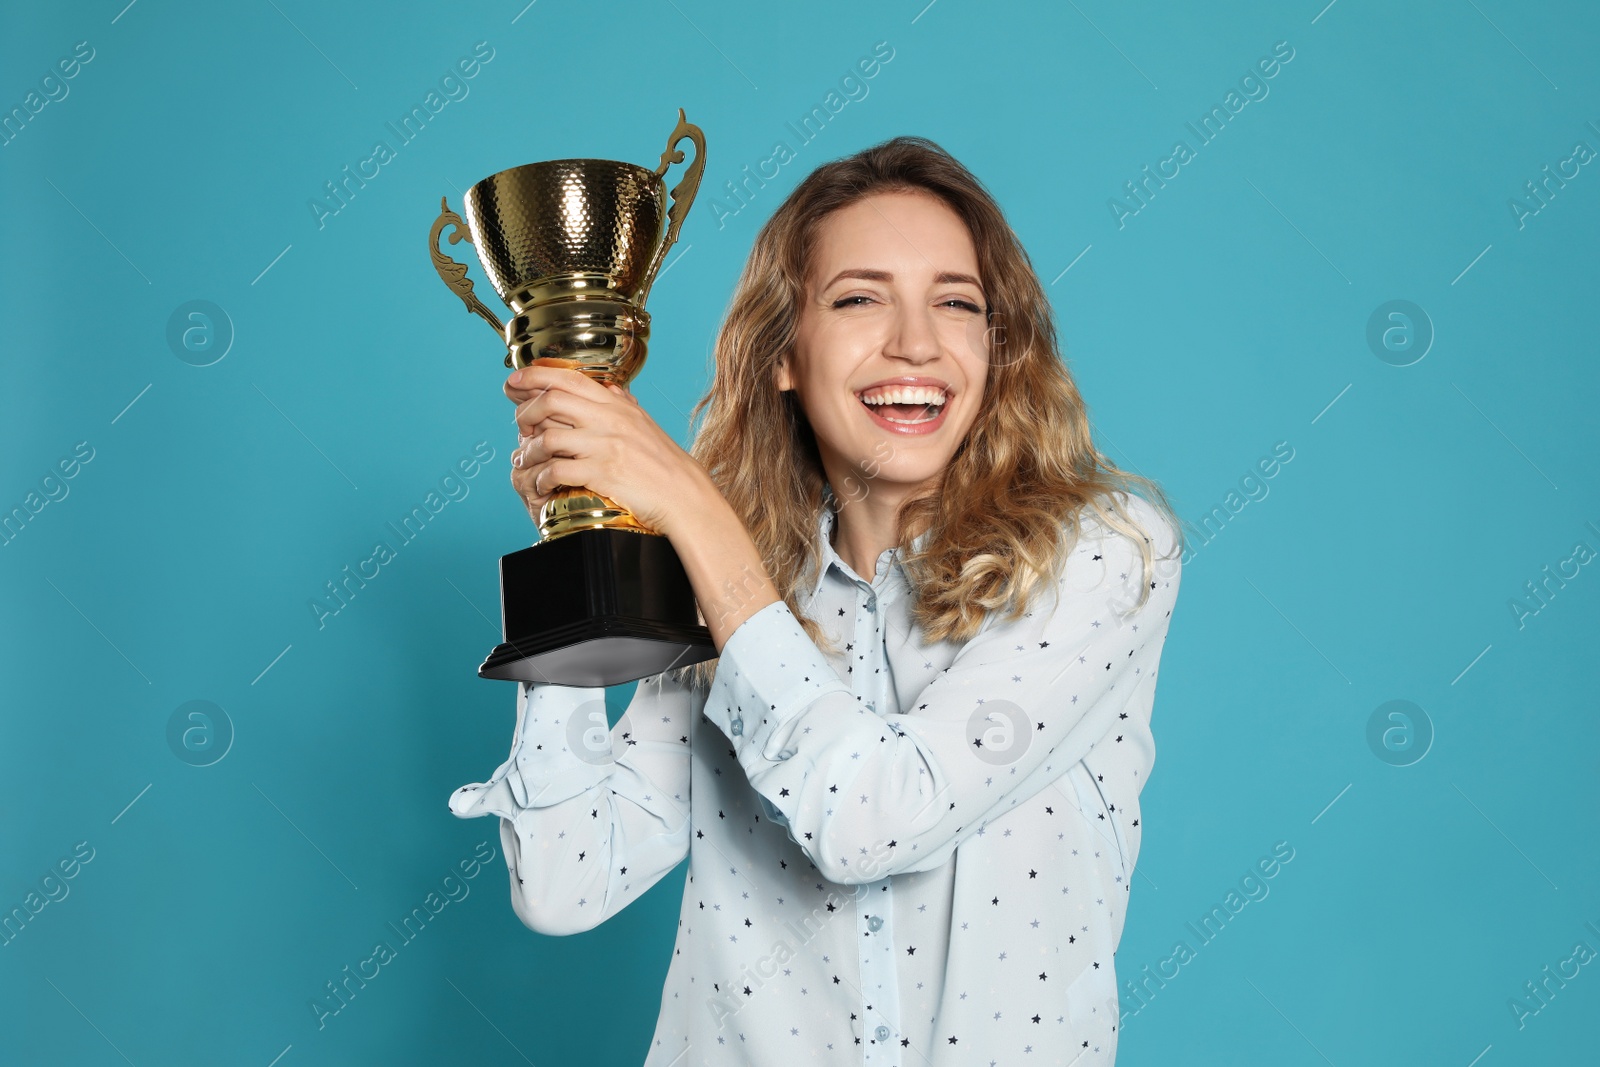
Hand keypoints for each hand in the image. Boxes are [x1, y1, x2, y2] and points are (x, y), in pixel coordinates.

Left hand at [507, 361, 706, 536]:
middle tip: (519, 425)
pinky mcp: (602, 474)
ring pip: (548, 437)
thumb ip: (623, 405)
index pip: (569, 378)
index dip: (535, 376)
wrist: (684, 495)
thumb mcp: (644, 424)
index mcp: (617, 405)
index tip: (514, 382)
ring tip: (524, 460)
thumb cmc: (664, 463)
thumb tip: (610, 388)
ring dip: (528, 450)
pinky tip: (543, 484)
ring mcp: (605, 446)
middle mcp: (609, 420)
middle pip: (551, 401)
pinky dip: (542, 477)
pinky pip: (558, 471)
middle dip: (525, 412)